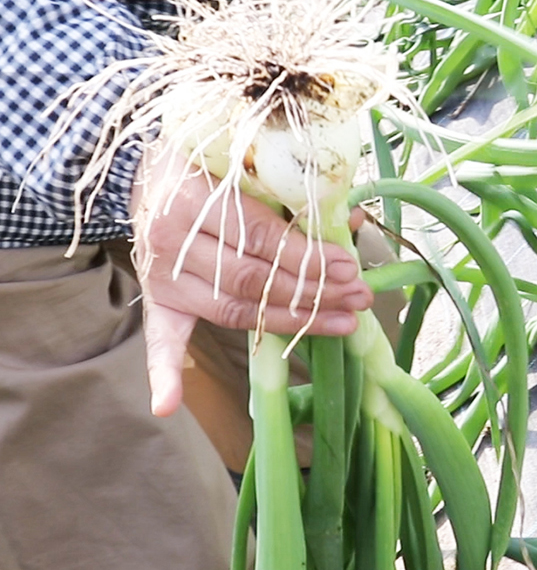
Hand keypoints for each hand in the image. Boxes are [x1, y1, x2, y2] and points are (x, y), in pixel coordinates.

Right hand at [129, 144, 373, 416]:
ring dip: (290, 322)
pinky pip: (158, 340)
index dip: (307, 257)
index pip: (261, 238)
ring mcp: (162, 275)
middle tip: (358, 297)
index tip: (349, 267)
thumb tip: (350, 223)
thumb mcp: (248, 166)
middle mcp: (172, 240)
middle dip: (312, 292)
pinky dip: (161, 373)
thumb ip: (294, 195)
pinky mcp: (157, 299)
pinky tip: (167, 405)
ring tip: (342, 323)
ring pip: (232, 309)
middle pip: (252, 279)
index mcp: (195, 198)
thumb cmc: (211, 164)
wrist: (145, 171)